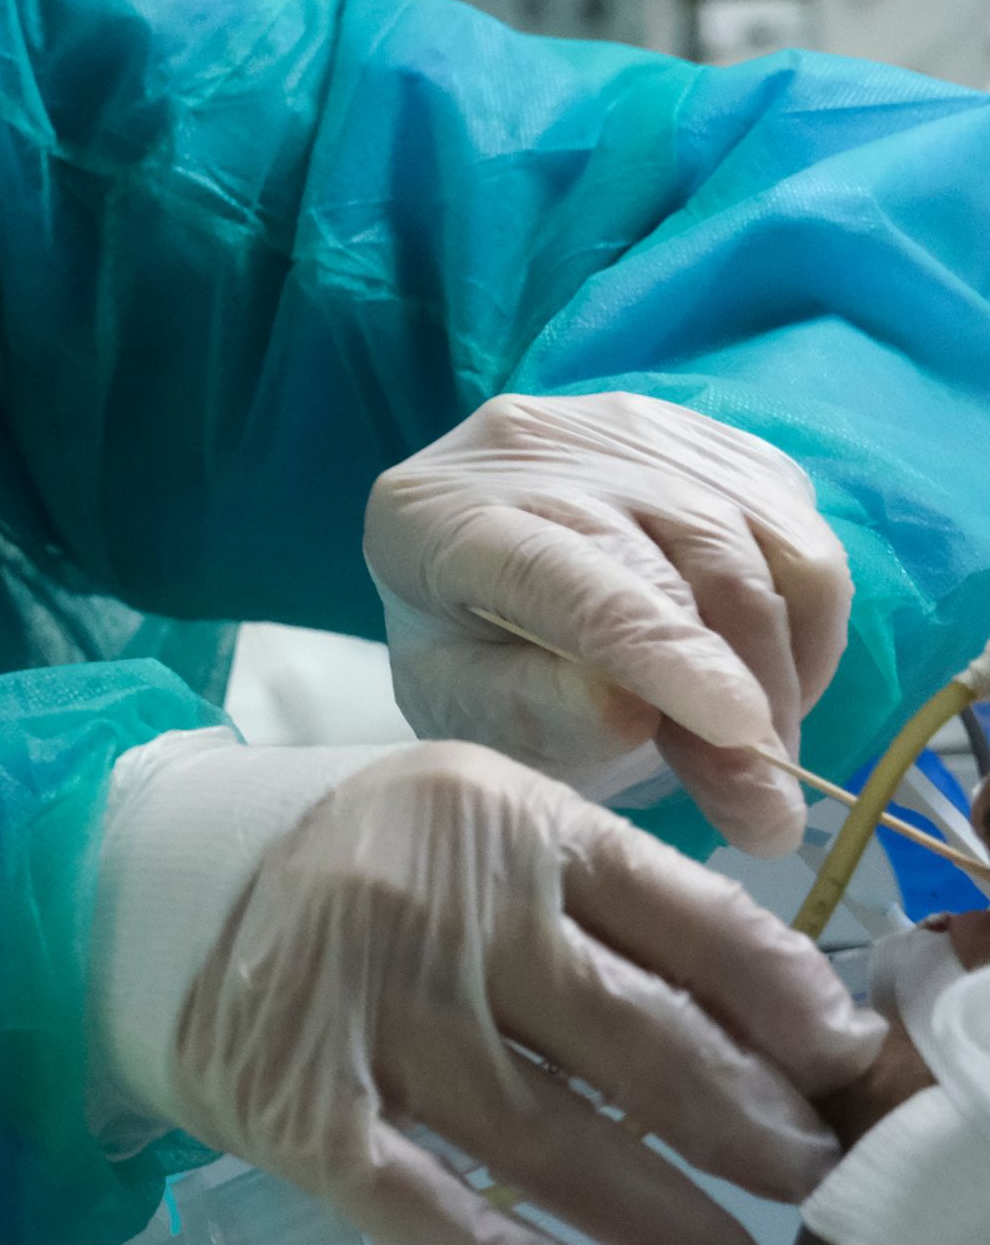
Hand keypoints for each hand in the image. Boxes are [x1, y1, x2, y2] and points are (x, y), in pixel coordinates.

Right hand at [147, 742, 881, 1244]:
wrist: (119, 882)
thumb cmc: (329, 857)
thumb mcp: (467, 822)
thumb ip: (592, 889)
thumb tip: (767, 1012)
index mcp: (508, 823)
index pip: (693, 921)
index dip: (788, 1008)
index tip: (841, 1070)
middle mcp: (445, 911)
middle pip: (646, 1043)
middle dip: (751, 1128)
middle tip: (806, 1184)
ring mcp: (366, 1013)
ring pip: (553, 1141)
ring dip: (662, 1217)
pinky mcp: (295, 1108)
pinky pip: (420, 1205)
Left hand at [368, 391, 849, 854]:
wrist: (495, 594)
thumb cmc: (470, 668)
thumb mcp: (470, 710)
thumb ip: (537, 710)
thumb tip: (635, 708)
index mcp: (438, 516)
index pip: (565, 571)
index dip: (661, 649)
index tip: (738, 730)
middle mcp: (535, 447)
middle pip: (682, 559)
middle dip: (744, 697)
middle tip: (765, 812)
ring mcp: (634, 431)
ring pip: (761, 551)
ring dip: (782, 675)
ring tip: (757, 759)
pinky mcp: (719, 447)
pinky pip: (801, 543)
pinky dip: (805, 635)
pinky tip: (764, 689)